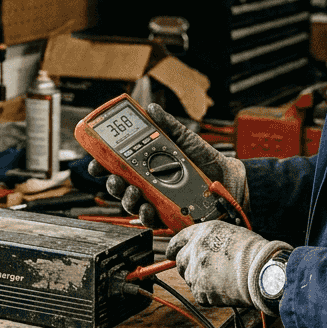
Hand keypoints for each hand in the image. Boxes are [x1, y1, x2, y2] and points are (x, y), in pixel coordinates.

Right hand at [87, 103, 248, 228]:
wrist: (230, 178)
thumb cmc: (207, 160)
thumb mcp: (185, 138)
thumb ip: (167, 125)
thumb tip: (151, 108)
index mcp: (148, 164)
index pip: (119, 166)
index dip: (104, 165)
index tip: (95, 162)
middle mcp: (149, 183)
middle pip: (121, 186)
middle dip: (112, 183)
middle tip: (113, 178)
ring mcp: (158, 200)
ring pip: (132, 204)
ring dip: (126, 198)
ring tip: (132, 191)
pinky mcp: (169, 215)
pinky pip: (151, 219)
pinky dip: (146, 215)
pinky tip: (147, 207)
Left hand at [166, 220, 287, 312]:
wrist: (261, 271)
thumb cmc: (253, 252)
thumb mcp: (229, 233)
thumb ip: (208, 239)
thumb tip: (199, 249)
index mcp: (202, 233)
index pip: (178, 240)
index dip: (173, 248)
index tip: (169, 253)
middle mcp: (195, 251)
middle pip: (180, 262)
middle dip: (189, 266)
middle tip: (206, 270)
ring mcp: (196, 271)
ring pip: (190, 279)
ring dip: (201, 280)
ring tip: (222, 278)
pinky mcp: (201, 290)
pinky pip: (200, 294)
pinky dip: (209, 294)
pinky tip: (224, 288)